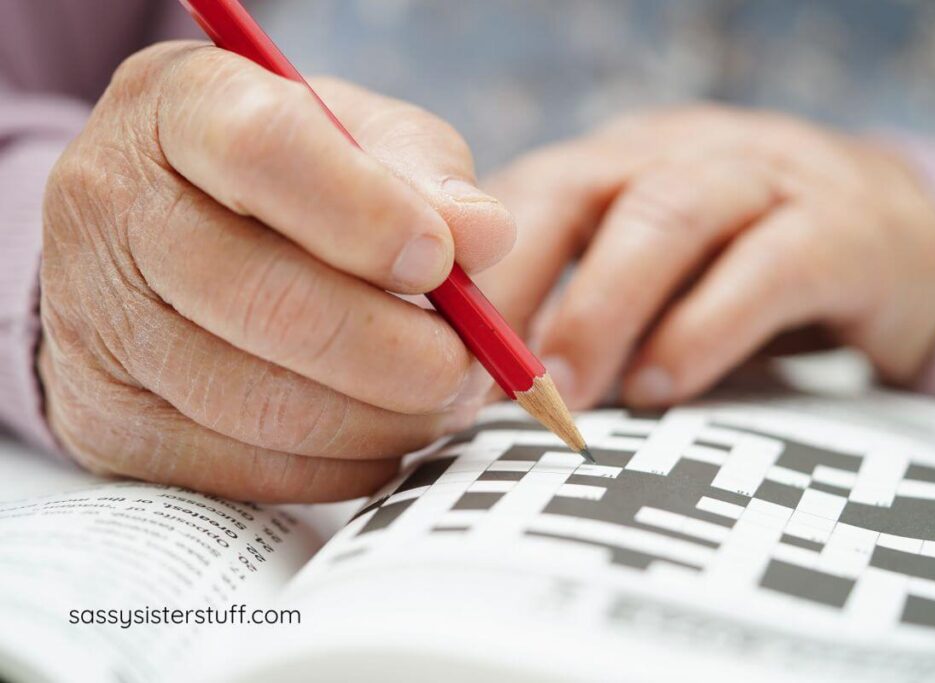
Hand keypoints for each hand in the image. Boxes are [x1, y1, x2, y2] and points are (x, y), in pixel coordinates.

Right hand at [39, 42, 513, 500]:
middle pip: (269, 300)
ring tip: (437, 402)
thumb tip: (485, 238)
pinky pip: (246, 470)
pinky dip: (340, 465)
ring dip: (382, 420)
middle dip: (399, 353)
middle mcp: (112, 208)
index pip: (266, 150)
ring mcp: (94, 322)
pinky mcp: (107, 420)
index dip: (369, 216)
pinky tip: (379, 434)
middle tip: (469, 368)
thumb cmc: (289, 176)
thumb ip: (424, 172)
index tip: (442, 263)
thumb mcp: (357, 136)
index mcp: (179, 107)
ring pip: (261, 404)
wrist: (162, 238)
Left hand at [477, 106, 934, 408]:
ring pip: (668, 216)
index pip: (522, 199)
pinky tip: (665, 387)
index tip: (434, 357)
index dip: (475, 276)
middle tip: (485, 374)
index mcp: (616, 166)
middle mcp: (678, 156)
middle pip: (579, 190)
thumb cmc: (740, 274)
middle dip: (520, 283)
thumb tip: (485, 392)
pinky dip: (706, 329)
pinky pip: (767, 267)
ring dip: (604, 307)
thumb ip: (579, 314)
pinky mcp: (842, 227)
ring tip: (568, 390)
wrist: (897, 241)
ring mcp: (763, 179)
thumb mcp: (651, 282)